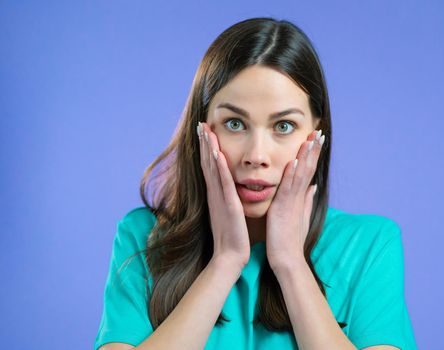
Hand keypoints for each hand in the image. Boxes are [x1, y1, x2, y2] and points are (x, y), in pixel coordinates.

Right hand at [198, 122, 250, 269]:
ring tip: (205, 131)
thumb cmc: (233, 237)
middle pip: (207, 163)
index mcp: (217, 195)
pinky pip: (223, 183)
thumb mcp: (230, 213)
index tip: (205, 132)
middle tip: (201, 124)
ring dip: (208, 149)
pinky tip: (217, 154)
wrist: (230, 257)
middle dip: (204, 143)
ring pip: (213, 169)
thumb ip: (230, 199)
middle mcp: (215, 194)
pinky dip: (220, 167)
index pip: (210, 167)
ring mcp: (220, 198)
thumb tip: (232, 190)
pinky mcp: (228, 205)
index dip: (207, 149)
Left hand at [265, 129, 324, 271]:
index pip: (308, 170)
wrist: (286, 258)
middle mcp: (299, 196)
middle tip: (318, 132)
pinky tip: (295, 161)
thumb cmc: (289, 238)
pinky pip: (289, 188)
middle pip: (308, 168)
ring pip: (301, 174)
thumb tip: (313, 186)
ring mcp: (293, 201)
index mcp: (299, 196)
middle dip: (313, 150)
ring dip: (306, 156)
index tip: (316, 138)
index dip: (313, 154)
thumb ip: (305, 199)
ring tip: (311, 139)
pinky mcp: (284, 208)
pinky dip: (292, 174)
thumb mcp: (298, 215)